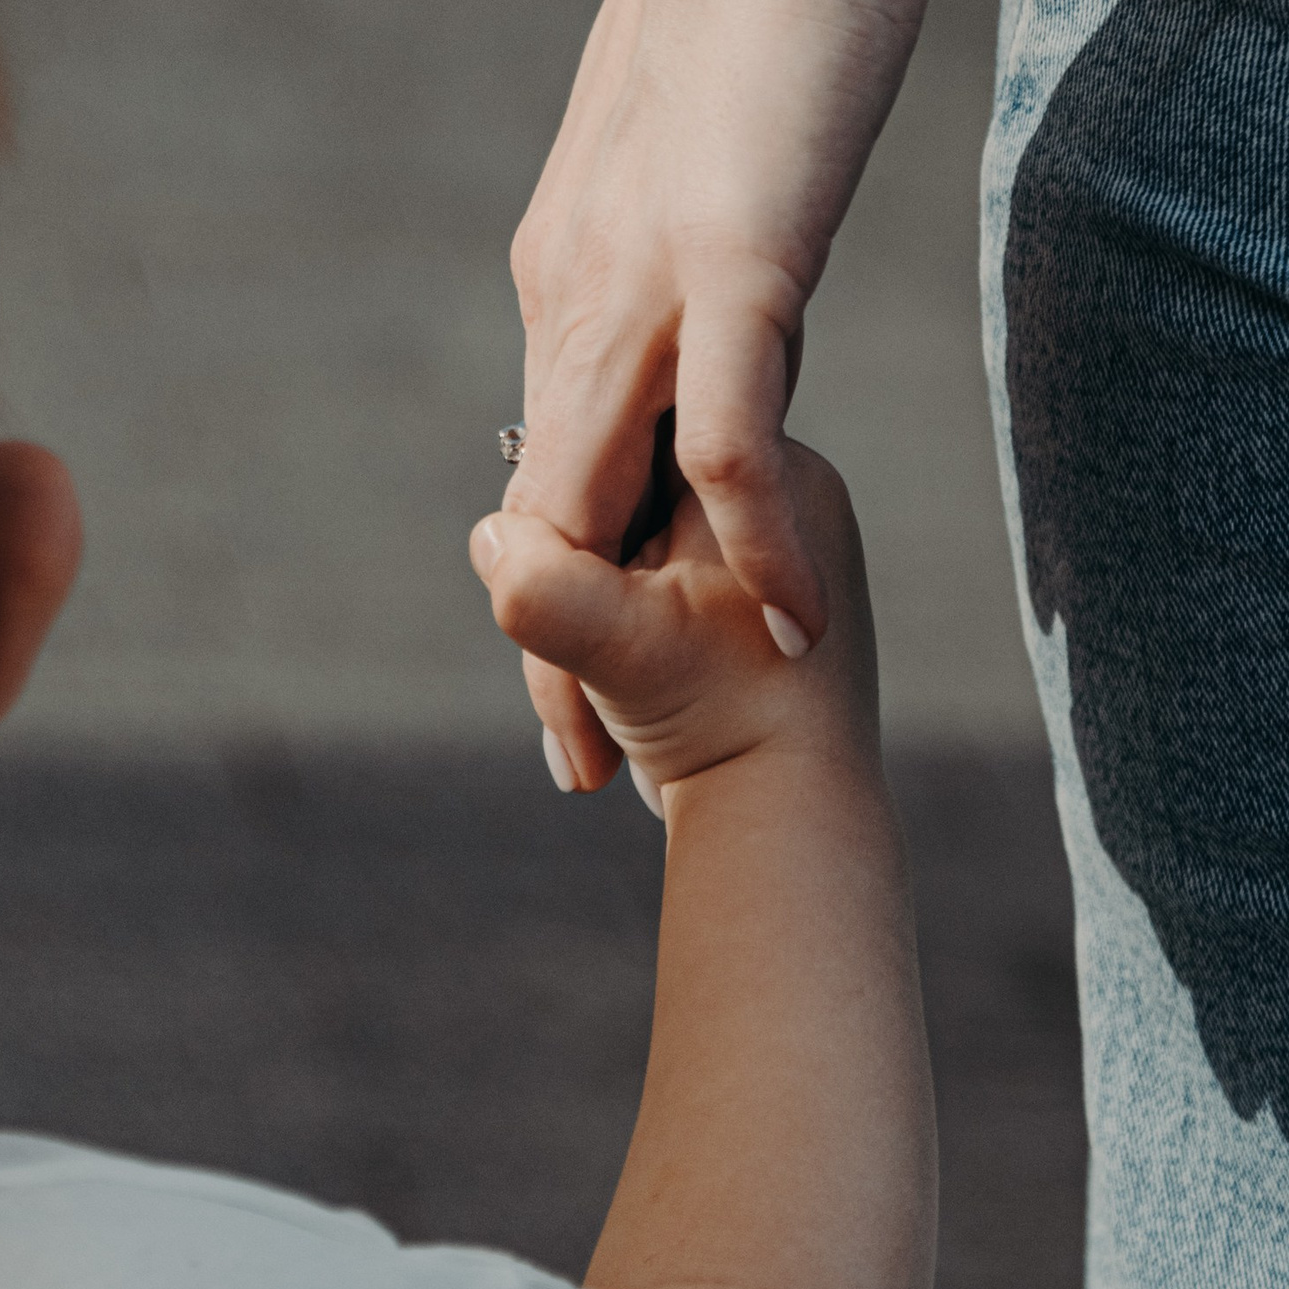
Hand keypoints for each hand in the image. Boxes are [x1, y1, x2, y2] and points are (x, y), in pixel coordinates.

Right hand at [471, 443, 876, 809]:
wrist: (793, 825)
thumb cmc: (720, 725)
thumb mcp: (614, 646)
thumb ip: (540, 584)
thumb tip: (489, 535)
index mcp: (776, 475)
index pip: (630, 464)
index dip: (573, 528)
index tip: (571, 604)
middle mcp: (799, 500)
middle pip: (640, 515)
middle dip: (596, 586)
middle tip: (589, 669)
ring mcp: (798, 553)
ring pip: (654, 560)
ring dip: (615, 621)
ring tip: (624, 702)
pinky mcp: (774, 604)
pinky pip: (682, 594)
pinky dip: (648, 639)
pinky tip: (649, 701)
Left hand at [505, 0, 948, 789]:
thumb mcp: (711, 130)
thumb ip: (701, 223)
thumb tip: (723, 273)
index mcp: (572, 256)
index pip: (549, 454)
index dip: (553, 583)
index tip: (571, 683)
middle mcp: (581, 277)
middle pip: (548, 505)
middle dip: (553, 651)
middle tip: (574, 776)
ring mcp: (651, 264)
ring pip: (604, 488)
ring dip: (624, 630)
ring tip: (641, 752)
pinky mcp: (736, 240)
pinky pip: (729, 426)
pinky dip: (755, 533)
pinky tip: (791, 614)